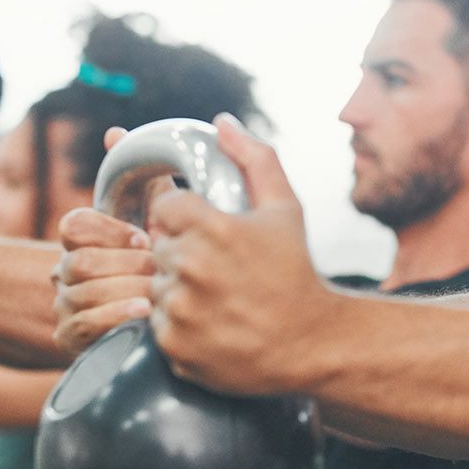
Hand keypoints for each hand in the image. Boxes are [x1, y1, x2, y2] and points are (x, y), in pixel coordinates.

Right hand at [52, 207, 153, 354]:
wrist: (140, 333)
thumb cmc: (154, 283)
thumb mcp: (155, 249)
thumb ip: (156, 220)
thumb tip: (168, 193)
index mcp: (80, 246)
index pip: (76, 226)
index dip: (110, 231)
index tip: (145, 240)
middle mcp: (66, 273)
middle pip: (82, 260)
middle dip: (126, 264)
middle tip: (159, 269)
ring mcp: (64, 304)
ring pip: (84, 292)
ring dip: (126, 290)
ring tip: (156, 293)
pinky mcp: (68, 336)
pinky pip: (84, 323)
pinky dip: (116, 315)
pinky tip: (142, 311)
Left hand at [146, 114, 341, 394]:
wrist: (313, 344)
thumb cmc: (298, 273)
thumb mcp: (285, 209)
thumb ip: (254, 158)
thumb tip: (223, 122)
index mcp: (213, 228)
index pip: (164, 206)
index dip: (184, 218)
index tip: (206, 232)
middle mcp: (191, 267)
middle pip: (158, 246)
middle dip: (182, 253)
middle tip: (220, 269)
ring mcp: (180, 310)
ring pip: (155, 285)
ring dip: (178, 288)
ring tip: (218, 297)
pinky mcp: (174, 346)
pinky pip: (157, 323)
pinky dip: (178, 324)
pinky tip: (213, 322)